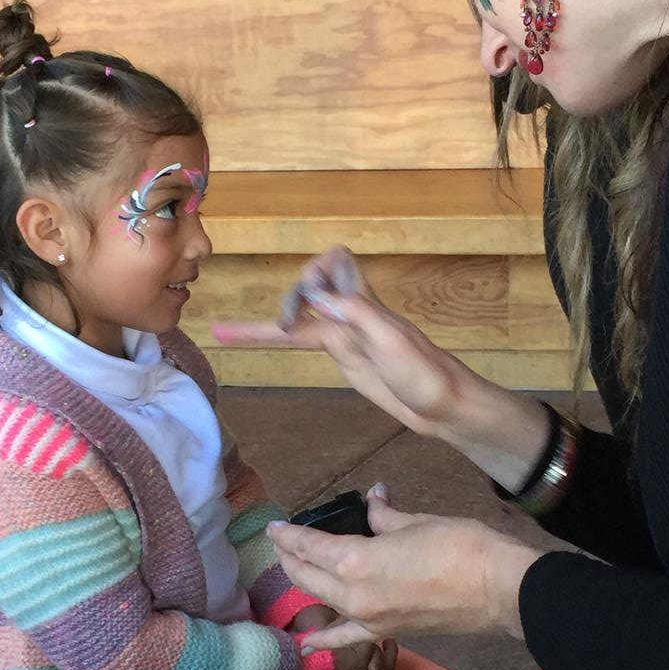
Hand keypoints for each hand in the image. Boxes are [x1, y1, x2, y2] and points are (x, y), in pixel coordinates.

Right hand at [213, 248, 462, 438]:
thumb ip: (355, 312)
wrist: (445, 408)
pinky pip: (304, 342)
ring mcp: (346, 336)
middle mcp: (352, 314)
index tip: (310, 308)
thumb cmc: (426, 374)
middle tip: (287, 326)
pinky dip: (276, 341)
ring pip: (300, 317)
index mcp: (365, 303)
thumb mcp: (391, 340)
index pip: (335, 261)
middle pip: (310, 286)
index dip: (315, 275)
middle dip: (291, 298)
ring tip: (223, 333)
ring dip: (265, 321)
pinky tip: (251, 339)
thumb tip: (315, 294)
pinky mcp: (345, 358)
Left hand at [270, 487, 533, 647]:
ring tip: (294, 568)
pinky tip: (307, 646)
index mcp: (355, 561)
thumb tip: (373, 500)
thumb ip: (384, 517)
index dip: (289, 534)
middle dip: (290, 557)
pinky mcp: (386, 631)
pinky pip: (347, 638)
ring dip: (305, 583)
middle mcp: (352, 594)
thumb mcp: (416, 522)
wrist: (499, 588)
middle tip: (283, 542)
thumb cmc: (459, 546)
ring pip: (322, 600)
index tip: (275, 526)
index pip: (310, 546)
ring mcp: (367, 618)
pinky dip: (325, 641)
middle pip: (307, 575)